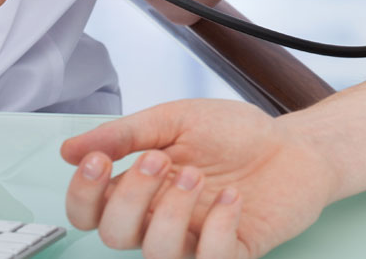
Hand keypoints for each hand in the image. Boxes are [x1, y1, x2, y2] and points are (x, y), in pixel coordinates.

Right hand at [61, 100, 337, 258]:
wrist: (294, 144)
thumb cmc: (235, 134)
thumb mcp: (177, 119)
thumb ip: (126, 134)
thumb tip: (70, 149)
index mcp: (140, 188)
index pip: (89, 211)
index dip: (82, 194)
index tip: (98, 160)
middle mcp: (160, 219)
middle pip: (114, 235)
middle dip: (130, 197)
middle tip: (159, 160)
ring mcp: (195, 240)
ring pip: (156, 252)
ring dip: (172, 211)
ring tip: (196, 175)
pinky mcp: (232, 252)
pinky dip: (218, 228)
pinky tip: (233, 198)